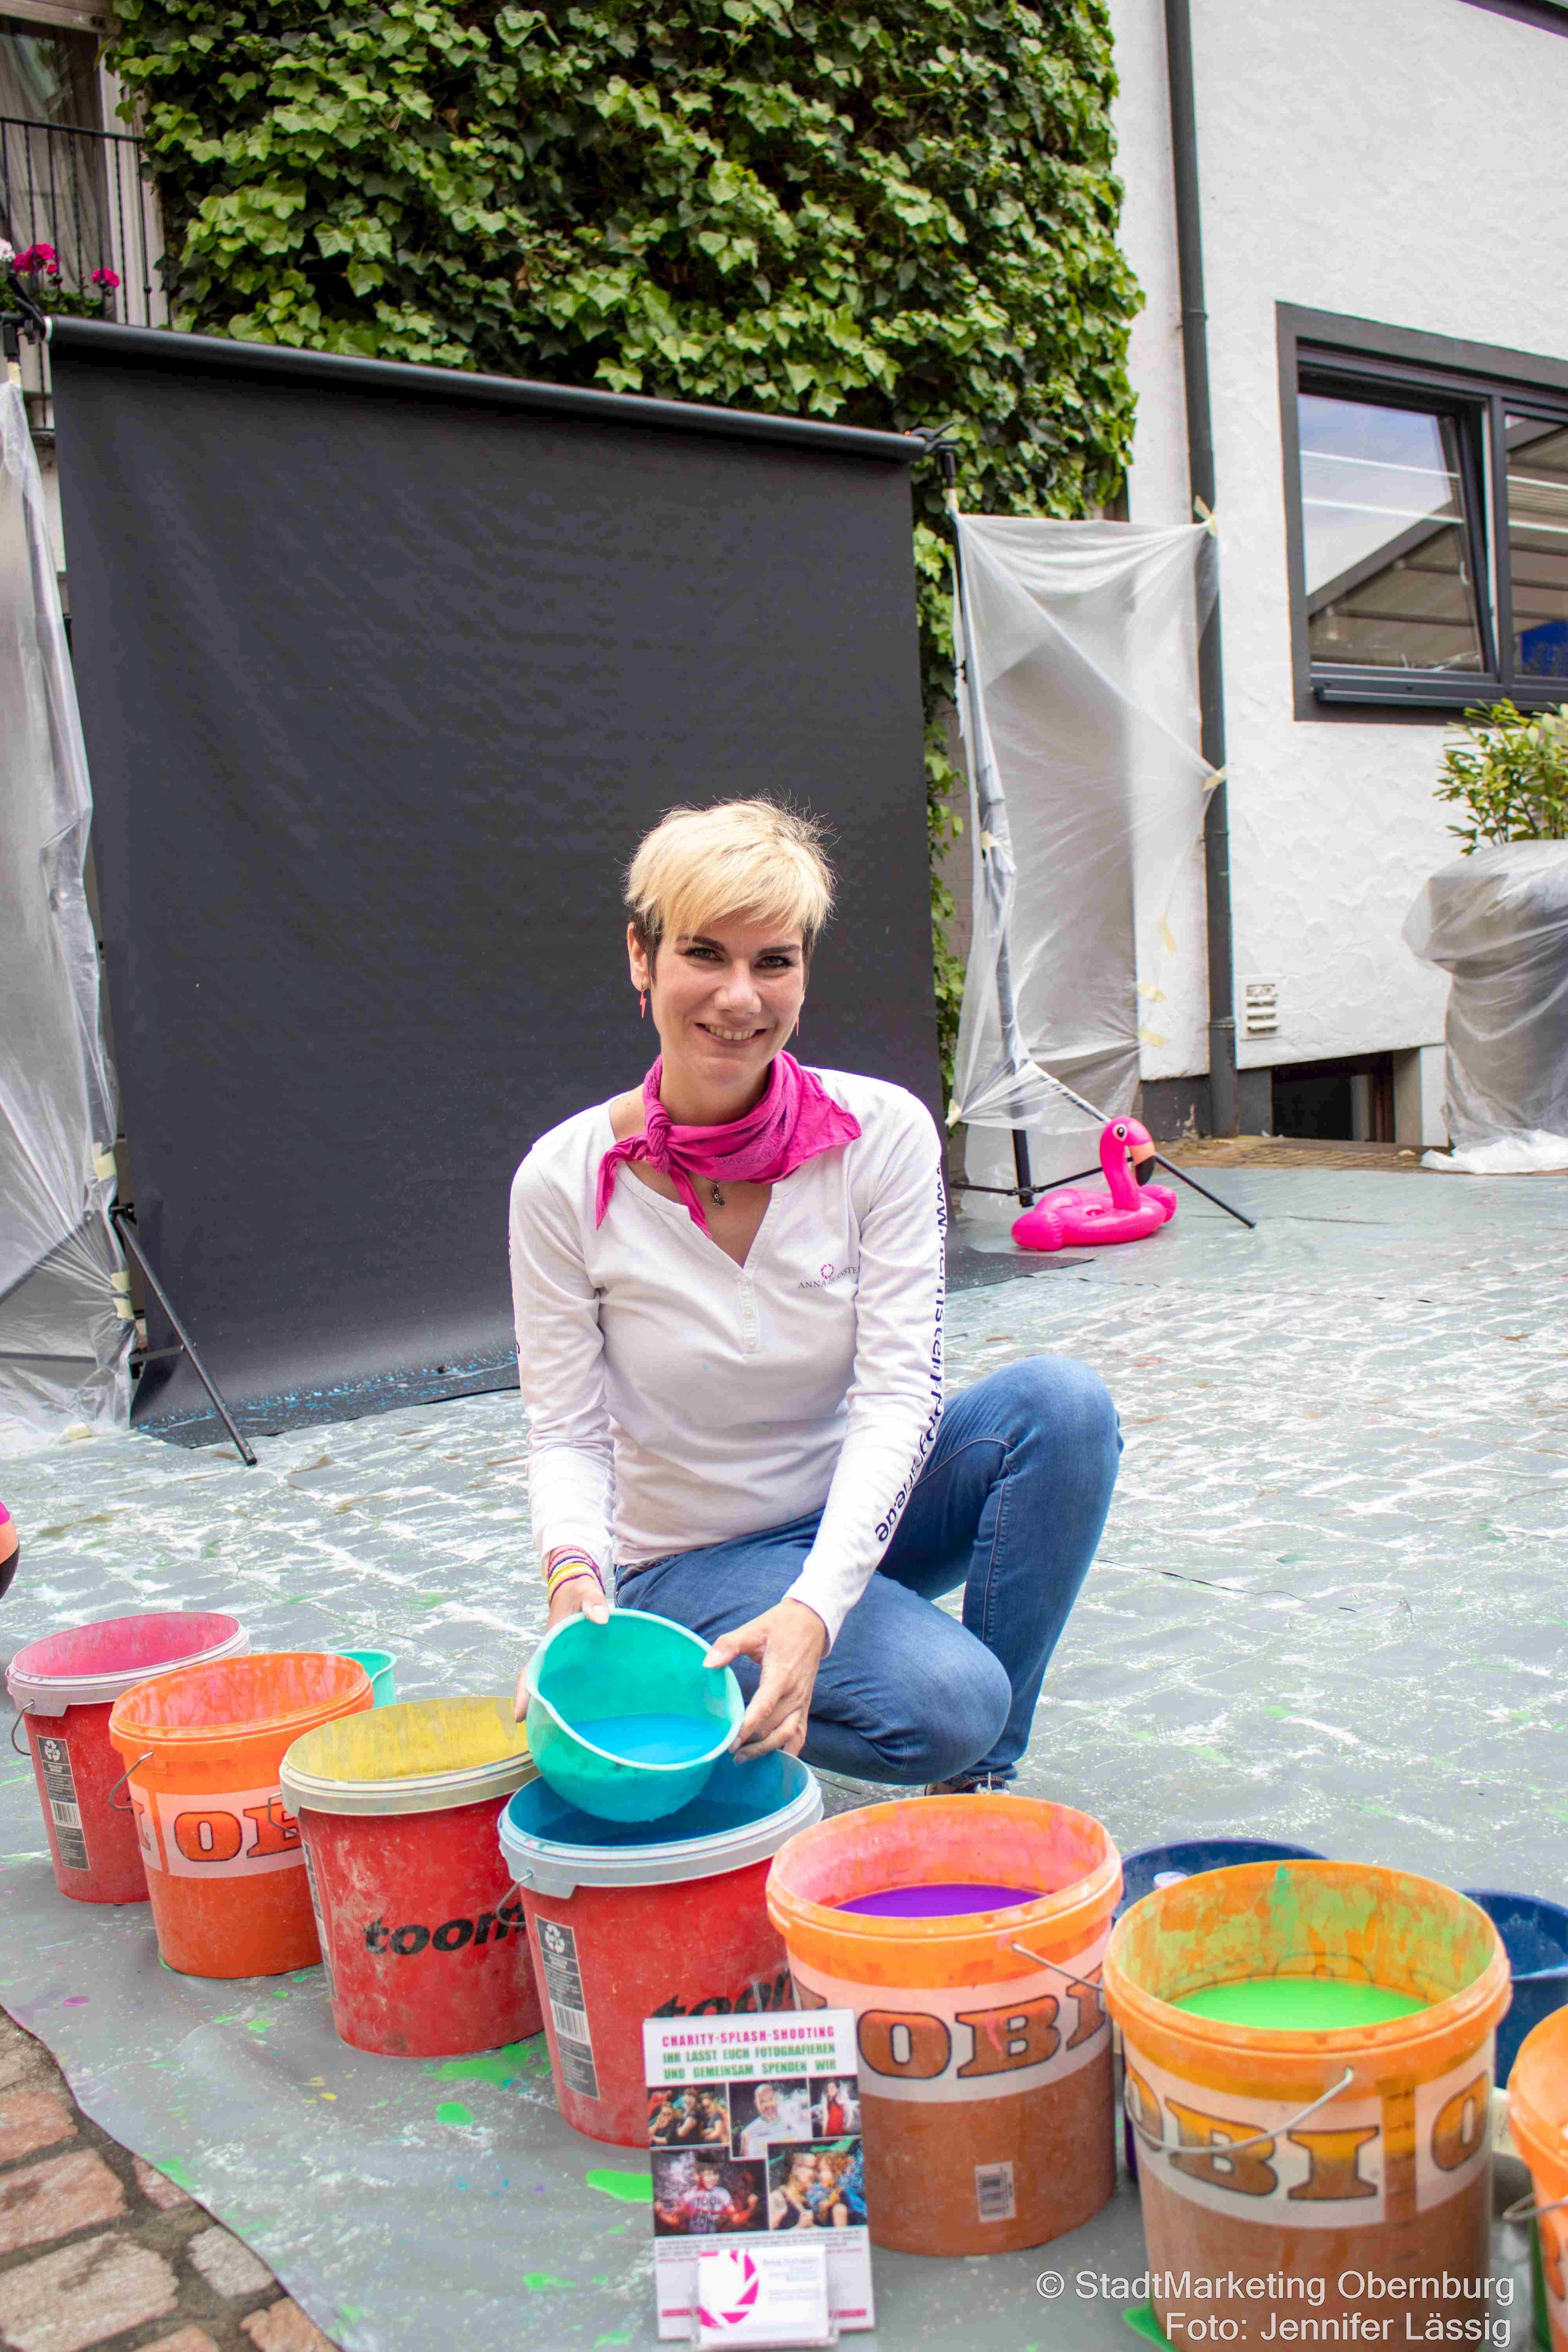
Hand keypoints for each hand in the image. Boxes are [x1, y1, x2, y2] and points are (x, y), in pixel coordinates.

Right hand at [513, 1569, 609, 1721]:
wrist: (577, 1585)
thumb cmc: (579, 1590)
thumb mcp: (586, 1591)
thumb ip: (593, 1602)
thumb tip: (601, 1619)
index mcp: (548, 1642)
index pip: (531, 1671)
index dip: (524, 1694)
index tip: (519, 1716)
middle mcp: (550, 1655)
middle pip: (537, 1686)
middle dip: (536, 1710)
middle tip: (543, 1735)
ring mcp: (560, 1660)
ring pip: (550, 1686)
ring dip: (551, 1705)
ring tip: (559, 1733)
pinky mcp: (571, 1662)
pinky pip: (565, 1682)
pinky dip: (567, 1697)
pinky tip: (580, 1713)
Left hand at [704, 1599, 826, 1759]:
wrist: (812, 1622)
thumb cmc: (780, 1626)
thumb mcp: (753, 1629)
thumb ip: (729, 1645)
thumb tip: (708, 1664)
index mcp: (781, 1675)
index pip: (764, 1707)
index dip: (748, 1728)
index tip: (731, 1743)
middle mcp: (794, 1693)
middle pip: (773, 1727)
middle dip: (752, 1744)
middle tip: (729, 1754)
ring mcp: (802, 1701)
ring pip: (787, 1735)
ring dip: (767, 1750)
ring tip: (744, 1758)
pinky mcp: (806, 1704)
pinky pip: (801, 1734)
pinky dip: (789, 1750)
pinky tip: (775, 1761)